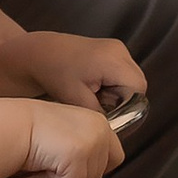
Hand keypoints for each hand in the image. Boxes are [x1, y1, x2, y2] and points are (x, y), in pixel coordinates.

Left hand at [18, 31, 143, 118]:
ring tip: (94, 95)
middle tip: (100, 105)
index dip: (128, 107)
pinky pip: (123, 74)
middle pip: (138, 85)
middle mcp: (118, 50)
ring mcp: (116, 49)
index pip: (138, 90)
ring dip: (118, 94)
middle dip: (123, 101)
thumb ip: (100, 115)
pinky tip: (94, 87)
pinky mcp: (112, 51)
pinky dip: (113, 85)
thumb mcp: (76, 100)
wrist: (40, 54)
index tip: (111, 116)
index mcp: (112, 60)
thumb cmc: (53, 72)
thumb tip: (114, 128)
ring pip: (131, 81)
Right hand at [19, 96, 123, 177]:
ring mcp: (92, 143)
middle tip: (58, 160)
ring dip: (68, 176)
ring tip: (51, 158)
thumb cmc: (32, 127)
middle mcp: (100, 130)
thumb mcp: (68, 129)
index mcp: (99, 121)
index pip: (115, 156)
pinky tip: (48, 162)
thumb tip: (89, 166)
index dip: (96, 166)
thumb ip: (84, 143)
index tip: (78, 165)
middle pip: (101, 171)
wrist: (16, 126)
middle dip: (80, 173)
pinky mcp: (80, 156)